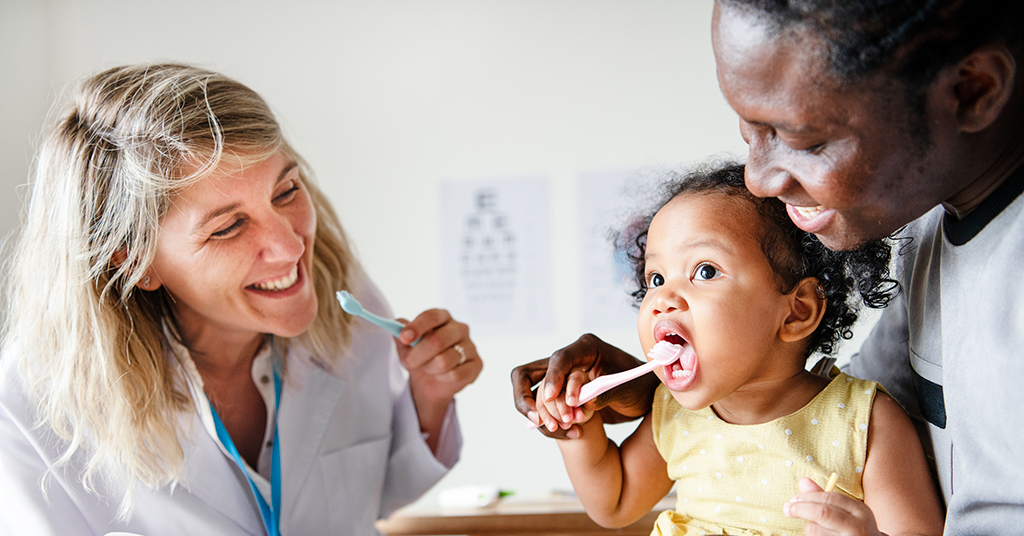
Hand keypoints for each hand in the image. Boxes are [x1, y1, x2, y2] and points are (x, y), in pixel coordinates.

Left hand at [395, 309, 480, 451]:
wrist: (430, 381)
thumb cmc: (419, 357)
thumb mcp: (405, 345)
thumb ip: (400, 333)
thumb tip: (394, 324)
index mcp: (443, 317)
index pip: (432, 316)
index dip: (417, 326)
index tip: (404, 338)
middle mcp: (460, 328)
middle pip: (438, 340)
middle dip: (418, 355)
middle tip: (409, 362)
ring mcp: (471, 346)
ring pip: (445, 361)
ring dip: (429, 369)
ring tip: (428, 369)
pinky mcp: (477, 364)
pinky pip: (456, 374)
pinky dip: (443, 378)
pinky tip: (442, 376)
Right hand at [510, 334, 656, 438]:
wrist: (642, 397)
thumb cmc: (638, 386)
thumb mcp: (627, 390)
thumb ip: (606, 394)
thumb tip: (585, 402)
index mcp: (586, 348)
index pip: (560, 358)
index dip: (552, 377)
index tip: (551, 397)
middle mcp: (569, 361)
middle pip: (528, 374)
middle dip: (529, 398)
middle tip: (540, 420)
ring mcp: (561, 378)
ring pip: (532, 394)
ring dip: (544, 414)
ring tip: (566, 427)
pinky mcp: (559, 395)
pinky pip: (543, 409)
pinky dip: (551, 423)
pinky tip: (572, 433)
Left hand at [784, 477, 882, 535]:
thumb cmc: (852, 528)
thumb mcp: (844, 512)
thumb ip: (824, 497)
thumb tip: (802, 480)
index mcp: (860, 511)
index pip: (830, 498)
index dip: (808, 496)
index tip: (793, 499)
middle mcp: (858, 527)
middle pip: (822, 513)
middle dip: (800, 509)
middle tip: (787, 509)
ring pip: (815, 530)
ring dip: (808, 527)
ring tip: (817, 529)